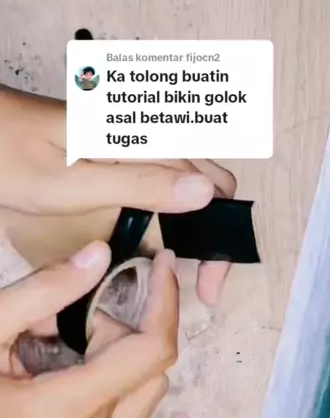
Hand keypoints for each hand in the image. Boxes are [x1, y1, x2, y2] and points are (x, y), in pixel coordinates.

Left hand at [0, 85, 236, 303]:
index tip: (209, 283)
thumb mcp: (73, 184)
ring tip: (190, 265)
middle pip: (210, 181)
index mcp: (143, 137)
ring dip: (199, 220)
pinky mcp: (121, 150)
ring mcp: (135, 141)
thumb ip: (139, 186)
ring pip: (190, 180)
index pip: (212, 186)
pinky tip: (165, 232)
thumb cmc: (11, 155)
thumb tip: (205, 194)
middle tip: (204, 280)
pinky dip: (176, 208)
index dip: (221, 238)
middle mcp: (147, 134)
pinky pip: (164, 177)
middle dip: (217, 230)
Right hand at [0, 242, 198, 417]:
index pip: (149, 351)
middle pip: (150, 371)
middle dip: (124, 330)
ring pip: (151, 405)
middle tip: (79, 318)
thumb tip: (101, 255)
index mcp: (63, 411)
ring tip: (82, 354)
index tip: (161, 265)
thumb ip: (42, 291)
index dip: (165, 301)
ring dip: (130, 369)